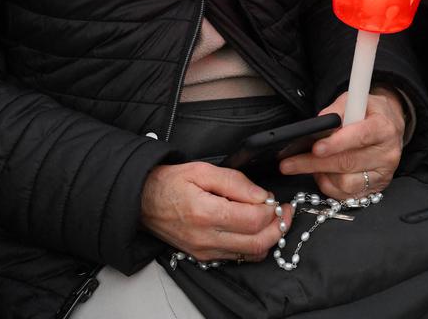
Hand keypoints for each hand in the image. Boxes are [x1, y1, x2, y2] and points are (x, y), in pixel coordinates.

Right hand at [140, 160, 292, 261]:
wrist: (142, 200)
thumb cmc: (169, 182)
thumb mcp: (201, 169)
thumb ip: (234, 182)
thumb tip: (261, 195)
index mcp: (205, 212)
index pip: (253, 220)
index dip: (270, 209)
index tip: (274, 198)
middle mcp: (206, 238)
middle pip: (257, 242)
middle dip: (278, 227)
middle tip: (284, 212)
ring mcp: (205, 251)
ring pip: (250, 254)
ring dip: (269, 238)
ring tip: (273, 220)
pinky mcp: (203, 257)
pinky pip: (237, 257)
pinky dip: (253, 246)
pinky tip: (255, 230)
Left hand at [279, 88, 405, 200]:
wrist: (391, 124)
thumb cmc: (369, 111)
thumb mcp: (354, 100)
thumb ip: (335, 111)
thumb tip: (317, 124)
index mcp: (383, 128)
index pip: (359, 137)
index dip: (335, 144)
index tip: (315, 148)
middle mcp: (386, 154)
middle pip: (347, 163)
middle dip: (314, 164)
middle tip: (289, 164)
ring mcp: (383, 174)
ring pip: (346, 183)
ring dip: (321, 175)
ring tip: (306, 164)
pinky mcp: (377, 188)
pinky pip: (348, 195)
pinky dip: (329, 186)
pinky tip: (321, 175)